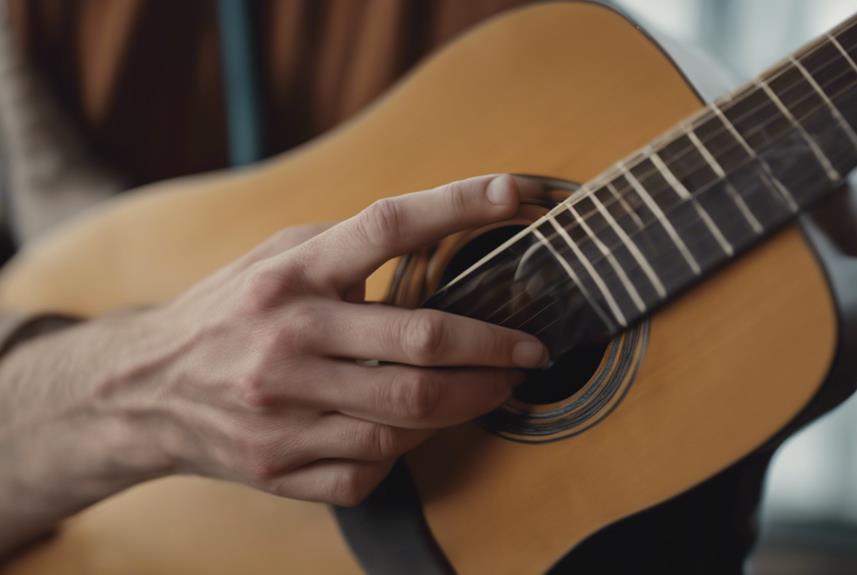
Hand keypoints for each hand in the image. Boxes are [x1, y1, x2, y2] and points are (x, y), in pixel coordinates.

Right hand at [0, 175, 545, 553]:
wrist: (142, 390)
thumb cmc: (228, 313)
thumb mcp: (275, 259)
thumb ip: (345, 249)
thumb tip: (439, 238)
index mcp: (291, 276)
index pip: (386, 227)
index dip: (457, 206)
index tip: (515, 193)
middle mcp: (287, 341)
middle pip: (421, 347)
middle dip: (495, 350)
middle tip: (531, 351)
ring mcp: (281, 411)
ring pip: (408, 420)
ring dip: (467, 406)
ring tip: (491, 389)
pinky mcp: (277, 466)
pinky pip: (370, 470)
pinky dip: (406, 452)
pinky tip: (413, 432)